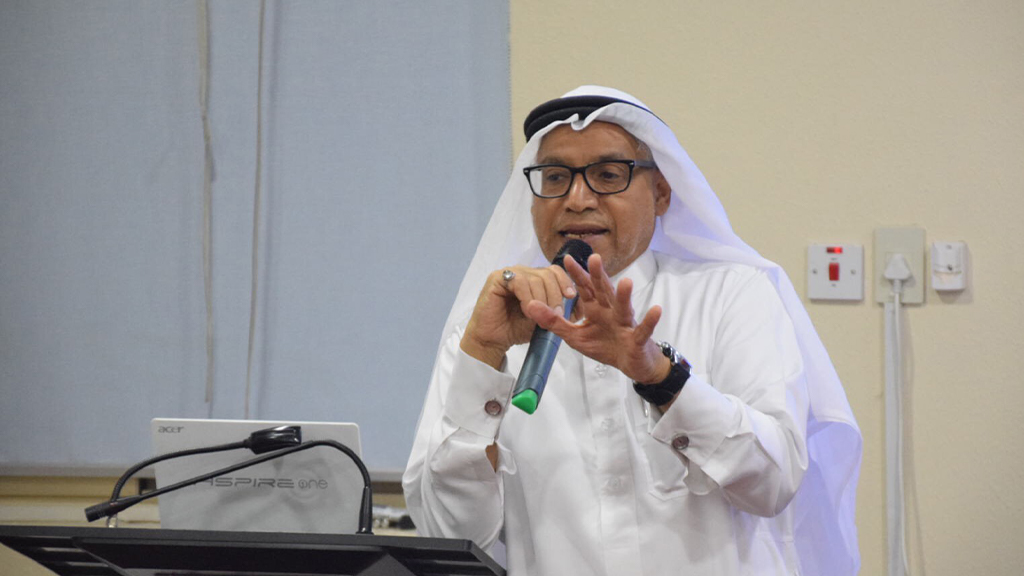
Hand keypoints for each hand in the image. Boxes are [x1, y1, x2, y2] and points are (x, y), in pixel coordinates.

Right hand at [462, 264, 576, 368]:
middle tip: (557, 315)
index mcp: (535, 279)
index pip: (555, 271)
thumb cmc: (517, 329)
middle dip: (556, 295)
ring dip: (542, 299)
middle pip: (548, 274)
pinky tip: (527, 311)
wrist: (493, 339)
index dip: (565, 282)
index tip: (571, 296)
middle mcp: (524, 273)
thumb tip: (581, 307)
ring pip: (536, 278)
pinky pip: (519, 281)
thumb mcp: (545, 320)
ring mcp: (511, 273)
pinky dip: (527, 297)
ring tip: (540, 317)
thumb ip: (560, 311)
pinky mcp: (498, 278)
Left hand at [524, 253, 669, 383]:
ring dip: (624, 295)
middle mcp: (611, 311)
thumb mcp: (575, 336)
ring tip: (626, 281)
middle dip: (599, 276)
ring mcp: (626, 323)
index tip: (565, 259)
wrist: (633, 365)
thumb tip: (529, 306)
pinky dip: (650, 320)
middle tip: (594, 258)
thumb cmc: (605, 346)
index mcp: (596, 309)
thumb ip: (554, 322)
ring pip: (624, 307)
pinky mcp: (638, 338)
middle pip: (604, 291)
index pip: (585, 288)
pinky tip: (656, 310)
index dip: (576, 274)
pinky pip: (644, 329)